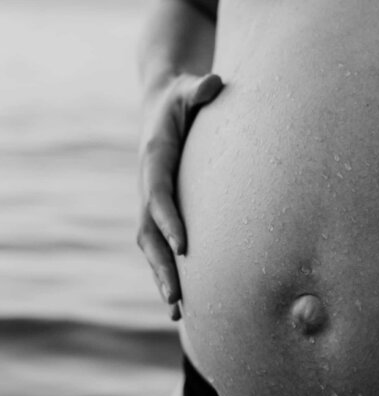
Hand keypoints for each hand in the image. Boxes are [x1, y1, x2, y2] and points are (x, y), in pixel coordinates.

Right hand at [136, 72, 223, 318]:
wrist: (163, 104)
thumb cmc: (184, 96)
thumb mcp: (190, 87)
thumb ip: (200, 88)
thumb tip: (213, 83)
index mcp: (154, 158)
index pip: (158, 195)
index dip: (169, 220)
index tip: (184, 246)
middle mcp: (147, 185)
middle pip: (148, 232)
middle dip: (161, 266)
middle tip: (176, 298)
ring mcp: (151, 201)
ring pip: (151, 247)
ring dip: (162, 278)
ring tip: (177, 313)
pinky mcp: (161, 211)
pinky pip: (160, 247)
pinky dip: (168, 273)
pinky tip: (183, 305)